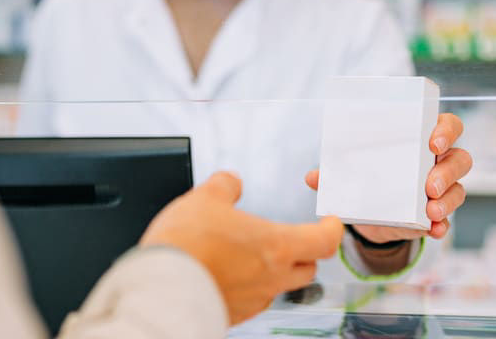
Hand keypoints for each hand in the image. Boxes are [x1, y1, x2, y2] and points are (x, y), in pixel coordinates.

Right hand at [141, 171, 343, 324]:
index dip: (333, 230)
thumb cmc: (186, 244)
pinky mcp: (236, 315)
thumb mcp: (204, 198)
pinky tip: (228, 274)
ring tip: (250, 256)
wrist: (162, 287)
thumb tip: (231, 181)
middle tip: (292, 239)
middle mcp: (273, 277)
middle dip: (305, 253)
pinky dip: (249, 286)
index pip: (324, 241)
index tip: (331, 223)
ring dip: (274, 272)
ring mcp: (255, 300)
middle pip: (308, 268)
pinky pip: (254, 300)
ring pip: (280, 287)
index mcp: (276, 246)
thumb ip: (225, 186)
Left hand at [304, 112, 472, 243]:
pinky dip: (442, 225)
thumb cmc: (368, 176)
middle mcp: (438, 162)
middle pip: (460, 158)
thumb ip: (335, 173)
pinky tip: (433, 229)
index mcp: (421, 140)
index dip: (445, 130)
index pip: (447, 125)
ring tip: (431, 210)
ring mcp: (442, 190)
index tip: (432, 142)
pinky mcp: (437, 216)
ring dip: (447, 200)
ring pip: (459, 189)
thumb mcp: (353, 171)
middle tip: (428, 185)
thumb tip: (312, 176)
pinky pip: (447, 220)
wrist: (370, 214)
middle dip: (447, 171)